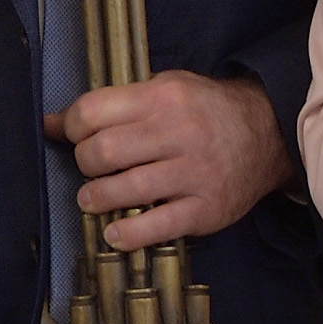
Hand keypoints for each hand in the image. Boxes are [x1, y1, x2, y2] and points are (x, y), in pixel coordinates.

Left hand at [52, 70, 290, 246]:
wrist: (268, 133)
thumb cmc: (205, 111)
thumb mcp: (166, 89)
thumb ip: (115, 104)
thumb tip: (53, 123)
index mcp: (164, 97)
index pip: (93, 112)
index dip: (72, 127)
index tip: (73, 136)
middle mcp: (179, 132)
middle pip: (103, 152)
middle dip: (84, 163)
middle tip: (90, 168)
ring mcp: (194, 172)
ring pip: (125, 189)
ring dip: (97, 199)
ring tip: (94, 199)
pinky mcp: (206, 208)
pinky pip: (157, 226)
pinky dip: (128, 234)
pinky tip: (116, 232)